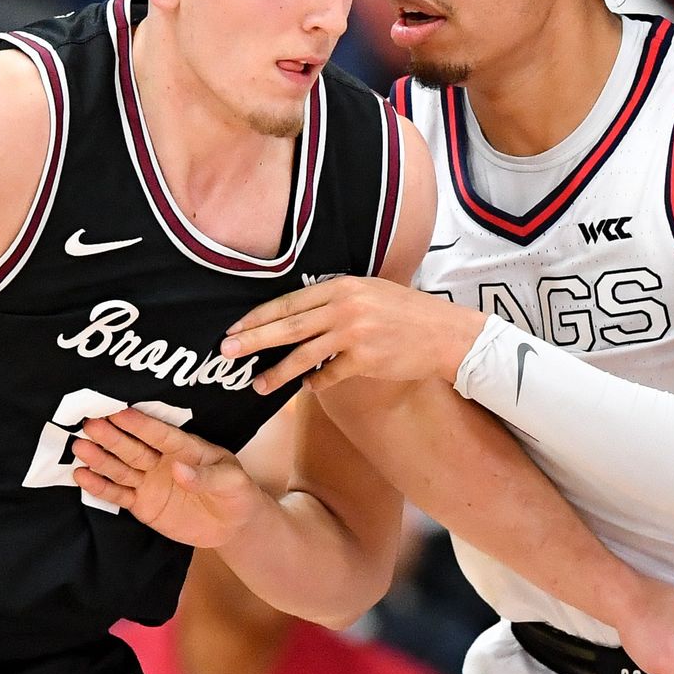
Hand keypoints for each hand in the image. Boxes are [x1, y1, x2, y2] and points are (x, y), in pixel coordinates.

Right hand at [67, 408, 270, 548]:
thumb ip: (206, 476)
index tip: (119, 412)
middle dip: (112, 436)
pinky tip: (82, 476)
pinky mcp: (142, 504)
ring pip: (121, 468)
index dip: (141, 425)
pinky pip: (118, 494)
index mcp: (186, 448)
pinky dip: (100, 487)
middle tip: (91, 423)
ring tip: (80, 446)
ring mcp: (150, 482)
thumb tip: (178, 469)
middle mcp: (163, 461)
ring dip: (101, 458)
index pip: (160, 434)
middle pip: (134, 447)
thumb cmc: (237, 494)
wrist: (233, 526)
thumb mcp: (232, 482)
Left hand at [220, 277, 487, 395]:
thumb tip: (301, 313)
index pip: (289, 302)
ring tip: (257, 384)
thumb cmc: (409, 313)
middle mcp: (344, 307)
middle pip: (287, 326)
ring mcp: (354, 334)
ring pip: (302, 356)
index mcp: (342, 285)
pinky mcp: (365, 360)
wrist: (446, 334)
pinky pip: (328, 376)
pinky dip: (315, 383)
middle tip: (227, 351)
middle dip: (253, 340)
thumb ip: (337, 298)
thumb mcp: (371, 292)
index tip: (235, 328)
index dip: (259, 316)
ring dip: (276, 372)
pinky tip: (307, 387)